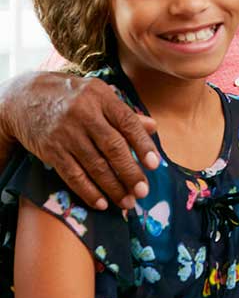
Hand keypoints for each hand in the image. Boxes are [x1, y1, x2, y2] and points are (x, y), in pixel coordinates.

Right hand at [0, 72, 158, 209]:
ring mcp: (66, 134)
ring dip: (112, 187)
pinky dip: (87, 191)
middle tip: (143, 191)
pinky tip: (101, 203)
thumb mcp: (98, 95)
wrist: (24, 98)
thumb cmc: (72, 96)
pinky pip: (72, 174)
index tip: (155, 165)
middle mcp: (84, 115)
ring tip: (127, 202)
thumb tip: (153, 127)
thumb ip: (124, 112)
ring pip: (94, 165)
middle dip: (130, 172)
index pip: (127, 123)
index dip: (143, 145)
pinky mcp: (51, 150)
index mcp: (101, 98)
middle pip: (112, 147)